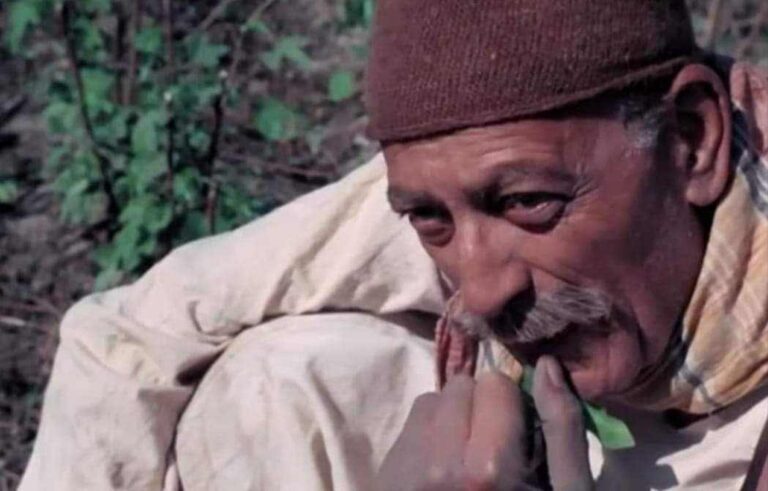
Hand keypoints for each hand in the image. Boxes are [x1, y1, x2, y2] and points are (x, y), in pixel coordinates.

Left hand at [376, 356, 592, 490]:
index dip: (512, 406)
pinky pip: (410, 426)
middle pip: (459, 387)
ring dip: (453, 419)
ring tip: (466, 460)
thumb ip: (562, 430)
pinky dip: (429, 437)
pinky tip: (442, 469)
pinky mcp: (384, 478)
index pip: (493, 385)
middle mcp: (435, 467)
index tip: (518, 436)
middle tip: (492, 451)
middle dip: (481, 409)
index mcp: (486, 473)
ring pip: (431, 401)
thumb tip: (547, 365)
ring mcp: (402, 473)